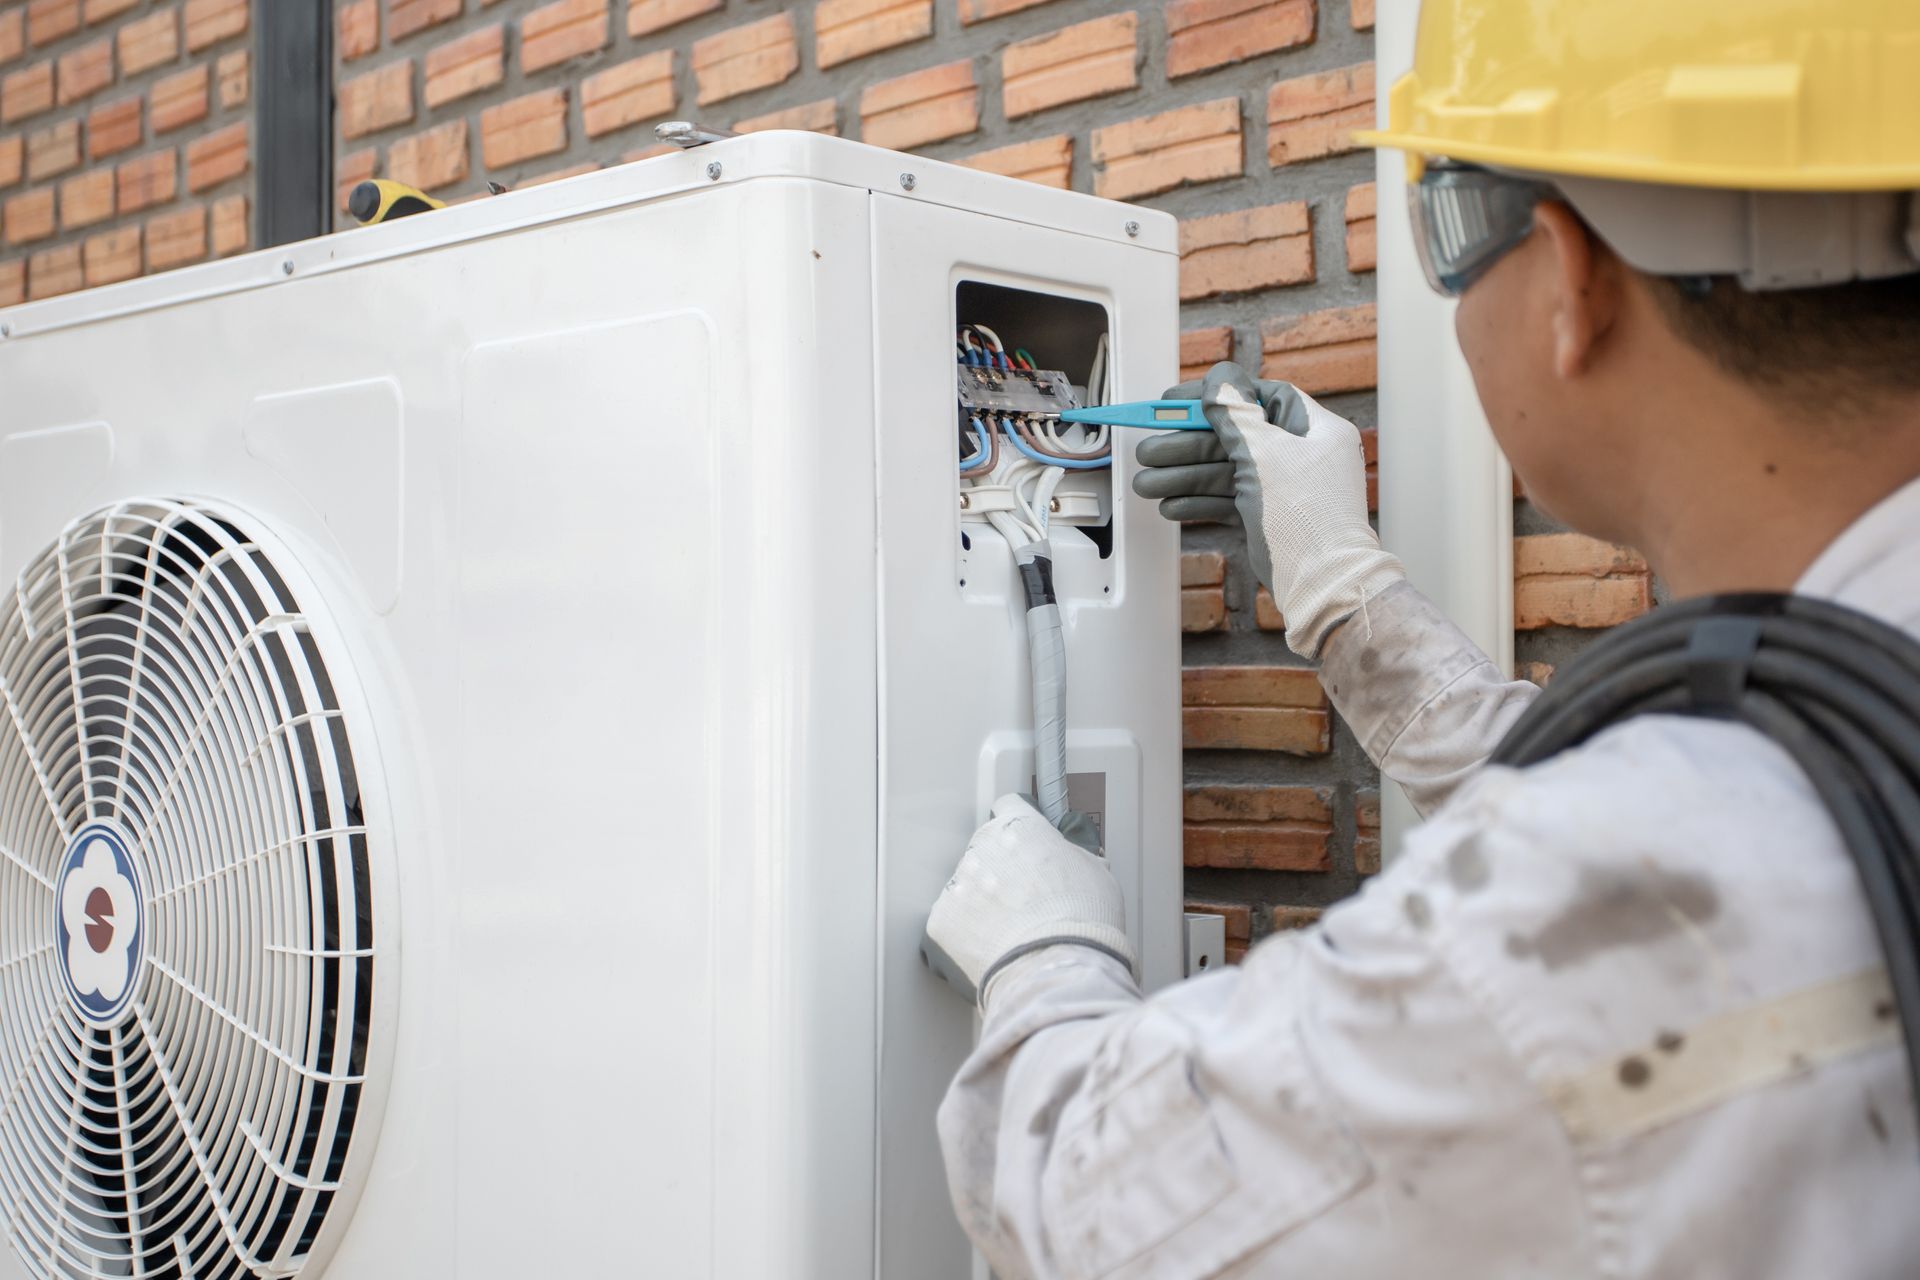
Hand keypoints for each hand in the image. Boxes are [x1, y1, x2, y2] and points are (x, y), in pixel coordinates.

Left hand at [923, 795, 1133, 1007]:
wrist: (1056, 967)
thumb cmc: (1082, 922)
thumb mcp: (1096, 872)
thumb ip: (1072, 854)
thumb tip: (1068, 856)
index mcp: (1020, 828)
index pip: (1009, 808)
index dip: (1020, 827)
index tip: (1024, 841)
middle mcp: (983, 847)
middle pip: (986, 849)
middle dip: (1001, 870)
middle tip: (1025, 900)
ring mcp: (958, 884)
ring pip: (967, 886)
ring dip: (983, 902)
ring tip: (1013, 930)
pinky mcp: (941, 919)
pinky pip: (951, 921)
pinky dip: (967, 933)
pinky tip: (994, 946)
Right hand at [1131, 361, 1403, 657]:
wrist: (1324, 588)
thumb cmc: (1307, 519)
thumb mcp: (1264, 454)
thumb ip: (1236, 414)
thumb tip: (1220, 378)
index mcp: (1313, 429)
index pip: (1258, 397)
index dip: (1215, 396)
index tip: (1176, 401)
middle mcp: (1301, 455)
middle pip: (1234, 437)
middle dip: (1186, 445)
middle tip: (1148, 450)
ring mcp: (1285, 488)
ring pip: (1226, 472)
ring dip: (1184, 476)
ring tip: (1145, 484)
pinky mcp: (1270, 518)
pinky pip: (1229, 501)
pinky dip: (1200, 503)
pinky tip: (1170, 506)